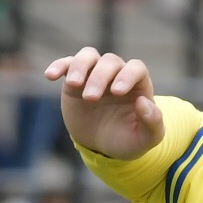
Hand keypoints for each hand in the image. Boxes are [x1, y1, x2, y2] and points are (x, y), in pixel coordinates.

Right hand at [44, 47, 169, 161]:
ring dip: (80, 66)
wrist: (102, 146)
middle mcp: (117, 74)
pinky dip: (59, 66)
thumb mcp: (145, 139)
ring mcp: (95, 73)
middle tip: (91, 99)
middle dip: (99, 77)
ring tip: (73, 84)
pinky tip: (50, 76)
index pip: (136, 68)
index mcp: (137, 84)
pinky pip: (66, 64)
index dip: (127, 75)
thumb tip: (143, 102)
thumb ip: (152, 123)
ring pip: (88, 55)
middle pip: (110, 62)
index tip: (116, 92)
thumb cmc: (127, 140)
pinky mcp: (75, 79)